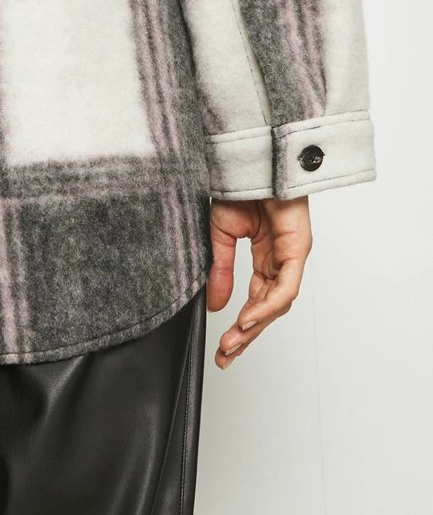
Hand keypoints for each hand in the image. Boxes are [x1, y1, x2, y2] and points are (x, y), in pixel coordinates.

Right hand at [206, 196, 312, 368]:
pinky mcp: (298, 248)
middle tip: (226, 356)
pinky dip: (266, 305)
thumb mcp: (221, 235)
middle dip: (246, 335)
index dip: (239, 326)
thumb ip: (221, 271)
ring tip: (233, 342)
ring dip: (254, 325)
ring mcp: (292, 255)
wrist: (251, 158)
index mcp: (266, 257)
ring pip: (278, 302)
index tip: (223, 347)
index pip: (256, 299)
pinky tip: (247, 318)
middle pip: (268, 307)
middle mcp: (282, 260)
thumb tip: (216, 306)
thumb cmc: (239, 186)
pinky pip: (285, 286)